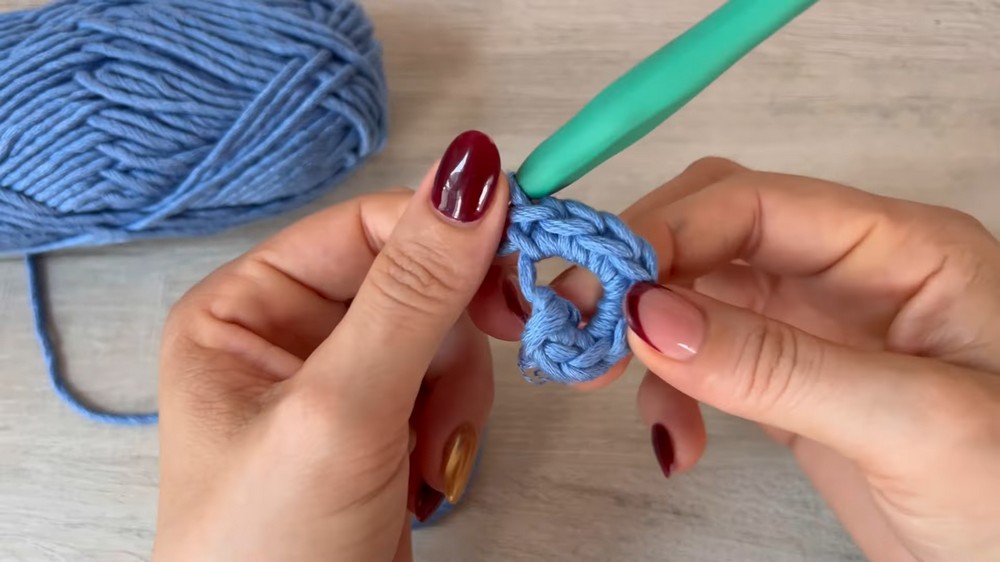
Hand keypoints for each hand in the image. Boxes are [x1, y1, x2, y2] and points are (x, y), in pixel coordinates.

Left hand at [153, 131, 512, 560]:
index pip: (366, 226)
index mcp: (244, 308)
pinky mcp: (378, 428)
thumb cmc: (275, 545)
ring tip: (428, 454)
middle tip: (513, 339)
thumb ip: (411, 292)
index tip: (525, 246)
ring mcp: (337, 384)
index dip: (448, 229)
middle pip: (414, 279)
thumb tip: (471, 171)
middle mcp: (287, 335)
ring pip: (441, 336)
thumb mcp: (342, 409)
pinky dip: (454, 425)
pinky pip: (444, 388)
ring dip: (456, 392)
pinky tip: (427, 475)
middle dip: (456, 331)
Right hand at [476, 157, 999, 561]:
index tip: (602, 284)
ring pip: (696, 297)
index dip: (669, 230)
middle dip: (640, 272)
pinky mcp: (791, 386)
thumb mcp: (912, 424)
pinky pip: (705, 363)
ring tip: (608, 384)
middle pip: (714, 232)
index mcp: (900, 249)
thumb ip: (778, 366)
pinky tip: (674, 440)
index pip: (757, 202)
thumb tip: (647, 315)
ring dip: (645, 335)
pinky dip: (669, 392)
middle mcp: (850, 275)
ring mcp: (816, 331)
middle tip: (581, 325)